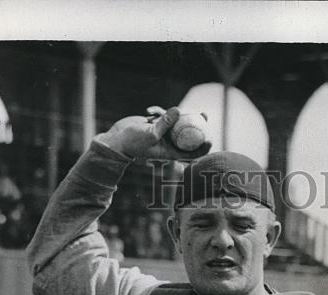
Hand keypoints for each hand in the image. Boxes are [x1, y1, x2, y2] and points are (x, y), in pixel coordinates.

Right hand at [93, 106, 211, 161]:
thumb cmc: (133, 142)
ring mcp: (162, 133)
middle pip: (187, 135)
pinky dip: (158, 111)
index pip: (191, 153)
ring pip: (176, 122)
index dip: (202, 147)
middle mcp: (168, 143)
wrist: (117, 139)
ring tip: (174, 109)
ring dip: (176, 114)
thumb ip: (165, 122)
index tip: (211, 139)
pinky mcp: (156, 123)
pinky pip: (163, 115)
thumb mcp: (150, 133)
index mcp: (169, 152)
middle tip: (204, 115)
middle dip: (196, 125)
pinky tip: (148, 111)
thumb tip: (179, 110)